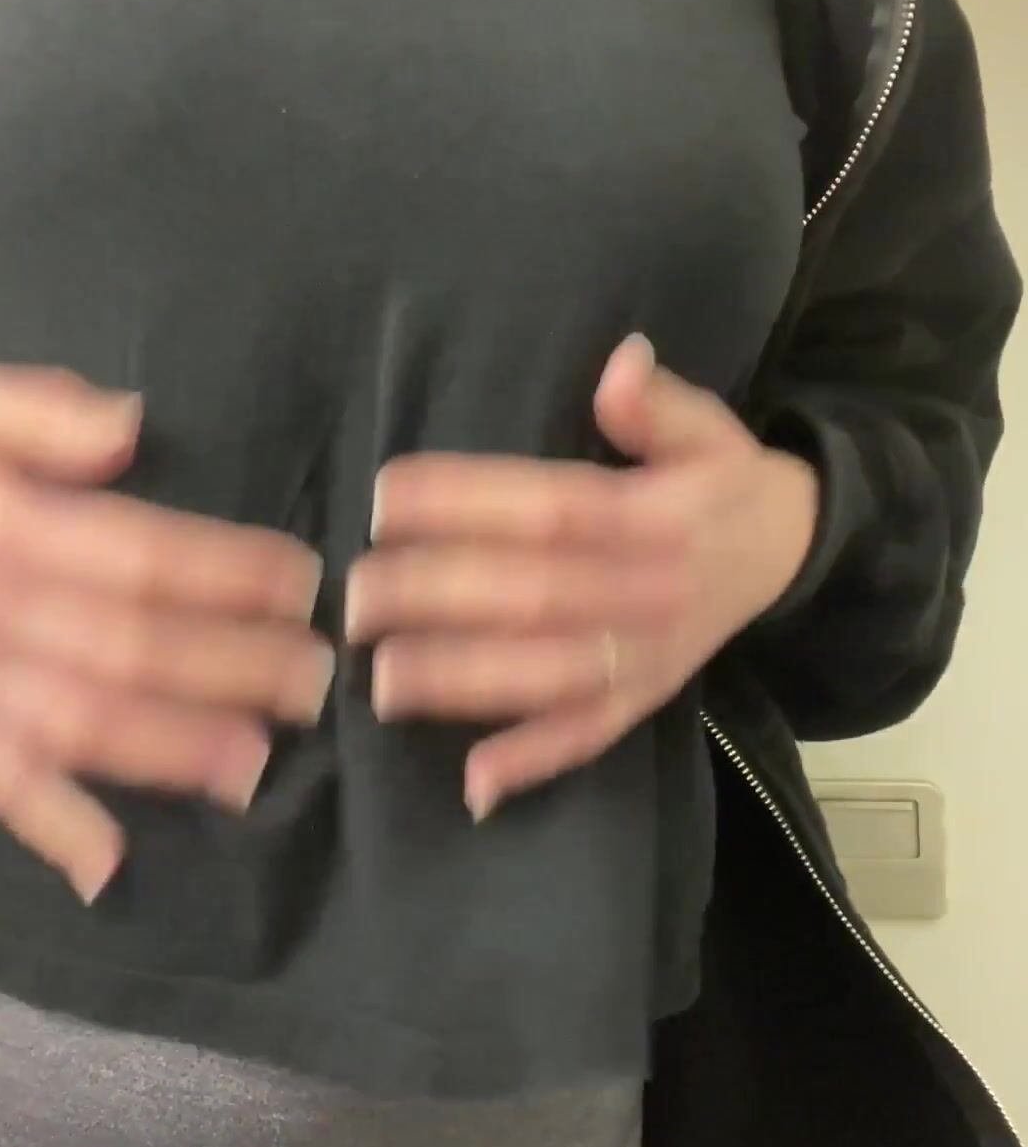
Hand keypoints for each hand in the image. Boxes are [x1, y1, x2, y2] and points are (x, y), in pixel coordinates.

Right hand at [0, 363, 334, 901]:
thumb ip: (39, 412)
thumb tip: (131, 425)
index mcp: (5, 526)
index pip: (140, 555)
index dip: (227, 572)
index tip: (302, 582)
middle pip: (127, 647)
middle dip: (228, 668)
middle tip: (315, 682)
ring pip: (76, 724)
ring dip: (167, 751)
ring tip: (254, 768)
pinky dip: (48, 827)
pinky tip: (108, 866)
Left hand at [345, 334, 819, 819]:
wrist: (791, 552)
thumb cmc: (722, 482)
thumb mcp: (707, 427)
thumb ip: (659, 403)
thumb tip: (623, 363)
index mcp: (656, 516)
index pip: (552, 509)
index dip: (468, 502)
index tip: (385, 498)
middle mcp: (647, 591)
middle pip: (535, 596)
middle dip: (440, 597)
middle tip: (356, 595)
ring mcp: (646, 655)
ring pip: (550, 675)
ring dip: (467, 683)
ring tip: (383, 680)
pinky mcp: (647, 700)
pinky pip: (590, 737)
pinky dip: (535, 761)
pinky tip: (474, 783)